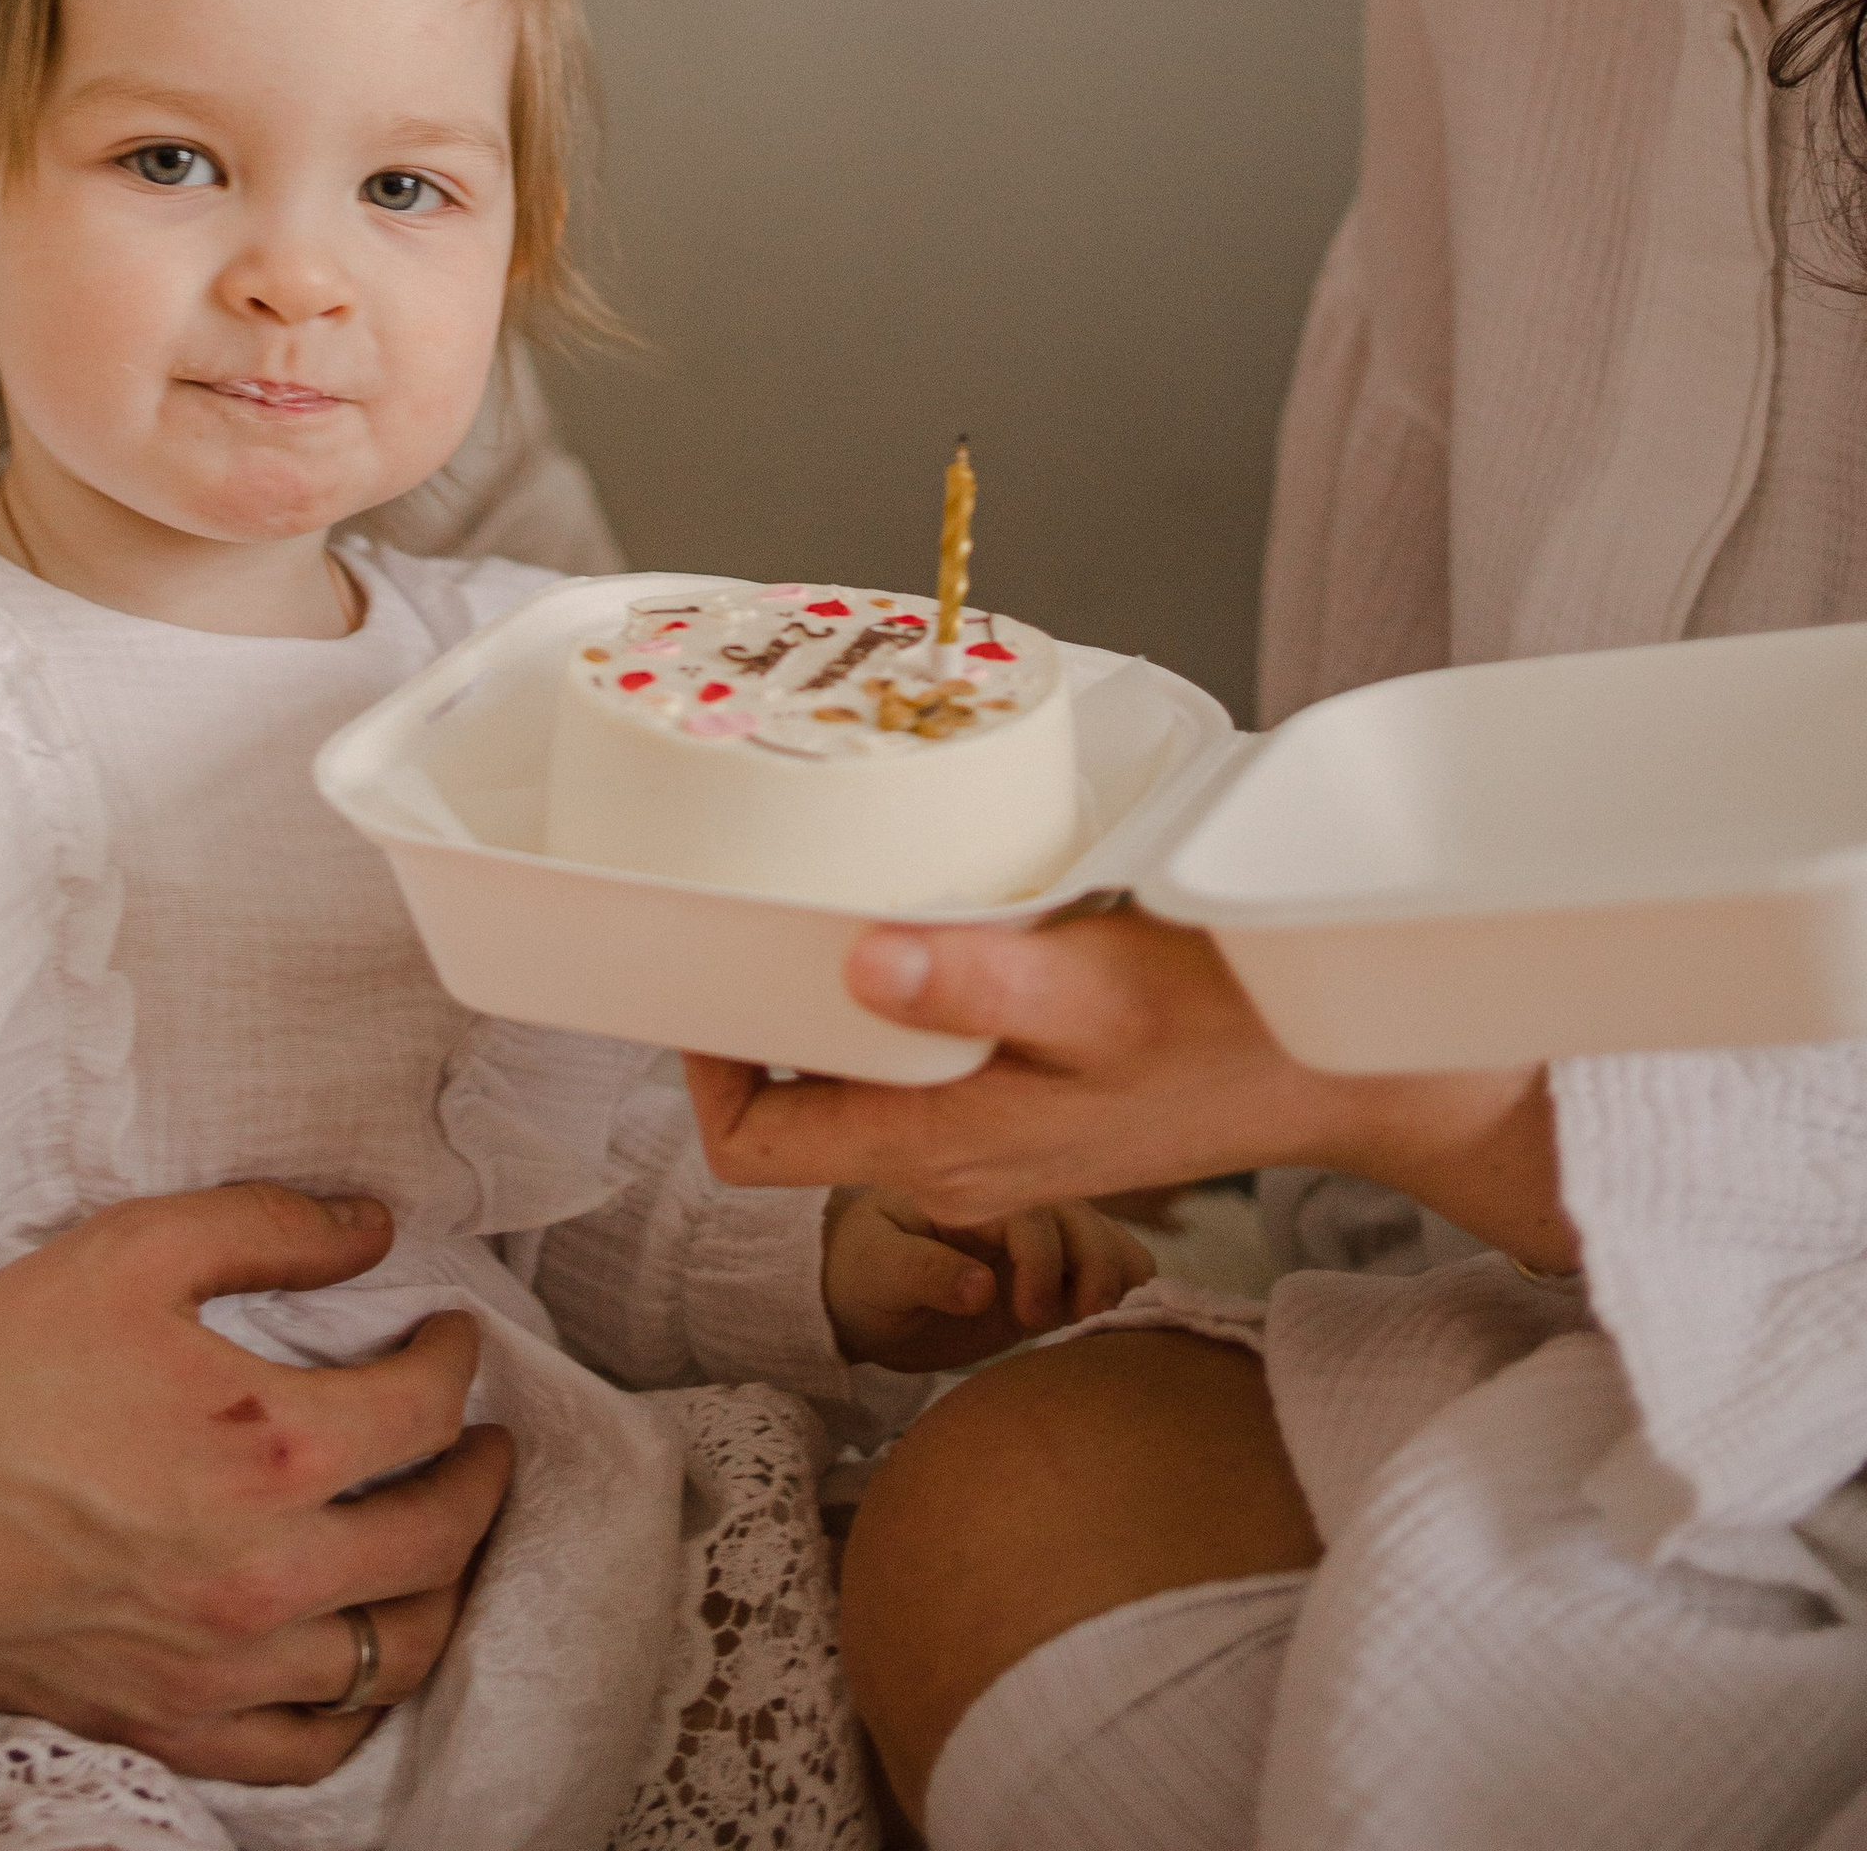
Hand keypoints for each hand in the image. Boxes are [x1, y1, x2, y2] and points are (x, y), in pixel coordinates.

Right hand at [0, 1183, 514, 1786]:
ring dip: (442, 1588)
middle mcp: (262, 1572)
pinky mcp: (160, 1720)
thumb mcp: (140, 1249)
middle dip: (479, 1476)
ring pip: (396, 1654)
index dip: (456, 1360)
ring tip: (439, 1536)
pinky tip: (358, 1652)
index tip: (449, 1337)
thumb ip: (274, 1229)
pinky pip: (307, 1746)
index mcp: (270, 1445)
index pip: (426, 1411)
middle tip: (477, 1438)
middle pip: (439, 1538)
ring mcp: (215, 1663)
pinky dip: (356, 1705)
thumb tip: (372, 1229)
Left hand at [686, 907, 1575, 1268]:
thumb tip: (857, 970)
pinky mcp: (1037, 1110)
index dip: (702, 1060)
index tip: (700, 957)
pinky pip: (924, 1065)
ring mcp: (994, 1141)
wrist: (1350, 1071)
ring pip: (856, 1081)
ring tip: (819, 890)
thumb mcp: (1102, 991)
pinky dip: (898, 999)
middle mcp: (950, 1161)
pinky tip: (920, 921)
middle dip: (754, 1010)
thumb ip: (976, 986)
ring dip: (825, 997)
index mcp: (943, 1146)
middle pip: (793, 1107)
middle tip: (745, 893)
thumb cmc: (1231, 1026)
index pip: (754, 1142)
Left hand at [822, 1189, 1153, 1373]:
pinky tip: (1114, 1324)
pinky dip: (1129, 1291)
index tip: (1025, 1314)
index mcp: (974, 1194)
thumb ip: (923, 1272)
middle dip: (1096, 1267)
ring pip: (1109, 1240)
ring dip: (1118, 1278)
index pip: (1029, 1211)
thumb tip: (982, 1288)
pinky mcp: (1057, 1280)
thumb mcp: (876, 1271)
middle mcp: (1017, 1208)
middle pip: (1084, 1219)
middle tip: (1079, 1320)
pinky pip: (1114, 1270)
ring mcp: (1043, 1242)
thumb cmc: (864, 1273)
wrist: (868, 1297)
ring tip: (1098, 1323)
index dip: (1040, 1260)